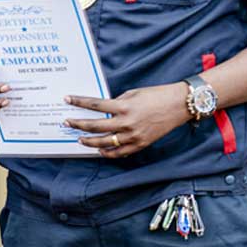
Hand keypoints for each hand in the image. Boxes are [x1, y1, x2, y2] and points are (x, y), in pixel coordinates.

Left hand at [67, 84, 190, 159]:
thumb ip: (118, 102)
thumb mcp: (134, 93)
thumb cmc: (157, 95)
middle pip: (95, 127)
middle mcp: (126, 123)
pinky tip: (100, 150)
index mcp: (124, 106)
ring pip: (104, 143)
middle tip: (68, 122)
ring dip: (89, 142)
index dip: (79, 102)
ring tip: (80, 139)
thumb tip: (103, 110)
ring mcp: (133, 136)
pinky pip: (119, 153)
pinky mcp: (139, 144)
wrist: (178, 106)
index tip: (67, 99)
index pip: (95, 105)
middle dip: (78, 125)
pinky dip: (107, 153)